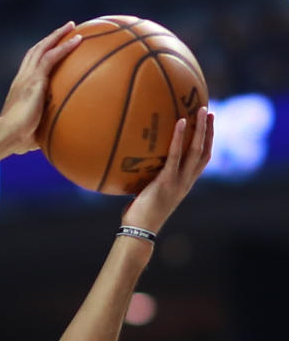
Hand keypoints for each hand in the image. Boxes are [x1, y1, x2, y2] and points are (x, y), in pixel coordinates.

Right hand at [0, 22, 81, 153]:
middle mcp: (22, 78)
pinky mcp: (34, 80)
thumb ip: (46, 130)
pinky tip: (78, 40)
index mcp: (21, 87)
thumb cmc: (17, 139)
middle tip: (66, 29)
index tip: (53, 47)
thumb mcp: (34, 132)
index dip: (42, 54)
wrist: (7, 135)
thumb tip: (59, 141)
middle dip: (50, 38)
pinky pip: (51, 57)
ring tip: (72, 26)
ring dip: (57, 35)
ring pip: (43, 48)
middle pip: (36, 51)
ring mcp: (27, 77)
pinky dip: (65, 47)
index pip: (31, 65)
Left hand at [123, 105, 213, 232]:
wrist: (139, 231)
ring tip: (200, 109)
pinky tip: (179, 122)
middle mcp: (187, 181)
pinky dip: (178, 138)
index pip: (201, 159)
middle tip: (207, 110)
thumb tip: (133, 161)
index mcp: (184, 184)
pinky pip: (175, 155)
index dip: (207, 142)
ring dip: (200, 128)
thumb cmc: (138, 214)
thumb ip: (147, 178)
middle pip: (204, 151)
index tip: (207, 125)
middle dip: (208, 130)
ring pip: (196, 150)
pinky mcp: (167, 181)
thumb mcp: (147, 191)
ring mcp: (179, 181)